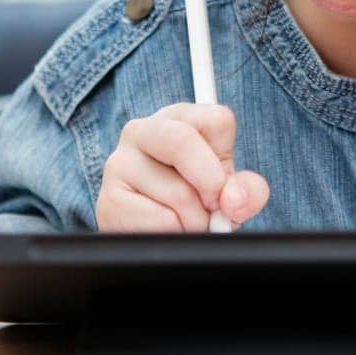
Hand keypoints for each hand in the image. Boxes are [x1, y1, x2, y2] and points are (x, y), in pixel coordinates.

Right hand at [97, 102, 270, 231]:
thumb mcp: (227, 192)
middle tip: (211, 208)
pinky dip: (174, 234)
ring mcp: (119, 163)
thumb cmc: (193, 204)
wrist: (151, 236)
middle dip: (209, 183)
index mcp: (178, 118)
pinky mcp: (109, 200)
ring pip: (176, 191)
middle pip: (183, 140)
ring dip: (194, 221)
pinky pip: (158, 221)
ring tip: (184, 222)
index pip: (217, 119)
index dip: (225, 159)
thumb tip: (233, 199)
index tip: (222, 184)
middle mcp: (143, 131)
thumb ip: (246, 190)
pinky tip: (164, 230)